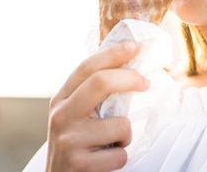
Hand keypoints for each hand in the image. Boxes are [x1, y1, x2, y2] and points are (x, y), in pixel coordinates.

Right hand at [45, 41, 149, 171]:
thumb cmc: (76, 146)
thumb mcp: (76, 116)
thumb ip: (92, 95)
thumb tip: (128, 65)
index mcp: (61, 99)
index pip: (87, 67)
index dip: (113, 53)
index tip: (136, 47)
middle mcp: (61, 115)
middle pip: (100, 82)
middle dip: (130, 78)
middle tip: (146, 83)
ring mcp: (69, 140)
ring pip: (120, 124)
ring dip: (127, 136)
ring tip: (113, 144)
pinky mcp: (80, 164)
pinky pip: (120, 154)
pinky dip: (121, 158)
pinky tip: (106, 162)